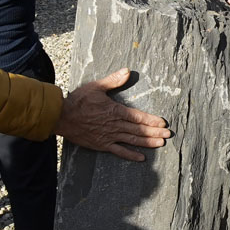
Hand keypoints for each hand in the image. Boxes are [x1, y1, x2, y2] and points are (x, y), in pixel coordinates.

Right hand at [54, 68, 170, 161]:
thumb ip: (113, 80)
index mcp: (115, 110)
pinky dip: (130, 155)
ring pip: (132, 140)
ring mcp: (109, 136)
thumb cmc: (78, 100)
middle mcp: (114, 125)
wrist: (61, 117)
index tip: (163, 123)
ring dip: (147, 142)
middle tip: (168, 135)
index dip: (151, 120)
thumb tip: (127, 71)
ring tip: (160, 144)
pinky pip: (119, 151)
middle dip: (154, 132)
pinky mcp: (102, 144)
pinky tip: (141, 158)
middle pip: (138, 130)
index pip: (138, 116)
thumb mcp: (96, 86)